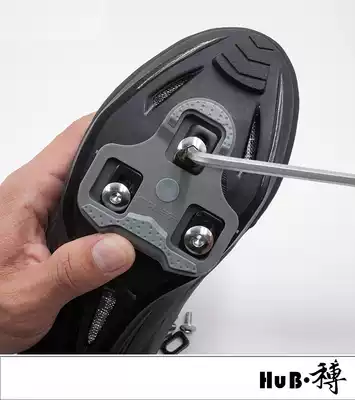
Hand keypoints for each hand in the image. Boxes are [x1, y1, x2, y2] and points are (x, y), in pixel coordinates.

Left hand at [0, 115, 134, 352]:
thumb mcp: (29, 294)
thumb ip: (73, 270)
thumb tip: (121, 247)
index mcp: (29, 192)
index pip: (77, 138)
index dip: (116, 130)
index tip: (154, 139)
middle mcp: (39, 193)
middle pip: (94, 160)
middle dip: (131, 166)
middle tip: (166, 186)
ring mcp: (47, 209)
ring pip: (95, 187)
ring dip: (123, 197)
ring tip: (155, 213)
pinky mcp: (54, 227)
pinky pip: (91, 209)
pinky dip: (113, 217)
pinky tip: (128, 234)